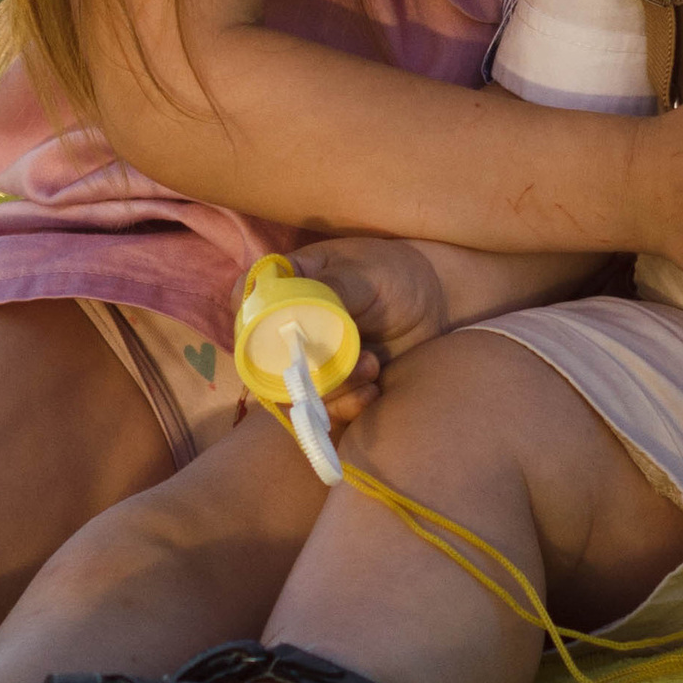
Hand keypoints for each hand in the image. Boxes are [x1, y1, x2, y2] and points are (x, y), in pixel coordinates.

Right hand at [227, 237, 451, 433]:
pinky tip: (374, 390)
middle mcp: (291, 326)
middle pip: (265, 360)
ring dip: (333, 389)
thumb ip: (333, 288)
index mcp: (289, 286)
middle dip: (301, 371)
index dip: (247, 322)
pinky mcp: (336, 385)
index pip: (246, 301)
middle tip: (345, 361)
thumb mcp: (366, 273)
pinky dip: (347, 406)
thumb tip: (291, 299)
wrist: (436, 302)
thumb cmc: (395, 273)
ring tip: (372, 366)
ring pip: (297, 390)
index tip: (272, 336)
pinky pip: (326, 409)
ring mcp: (312, 359)